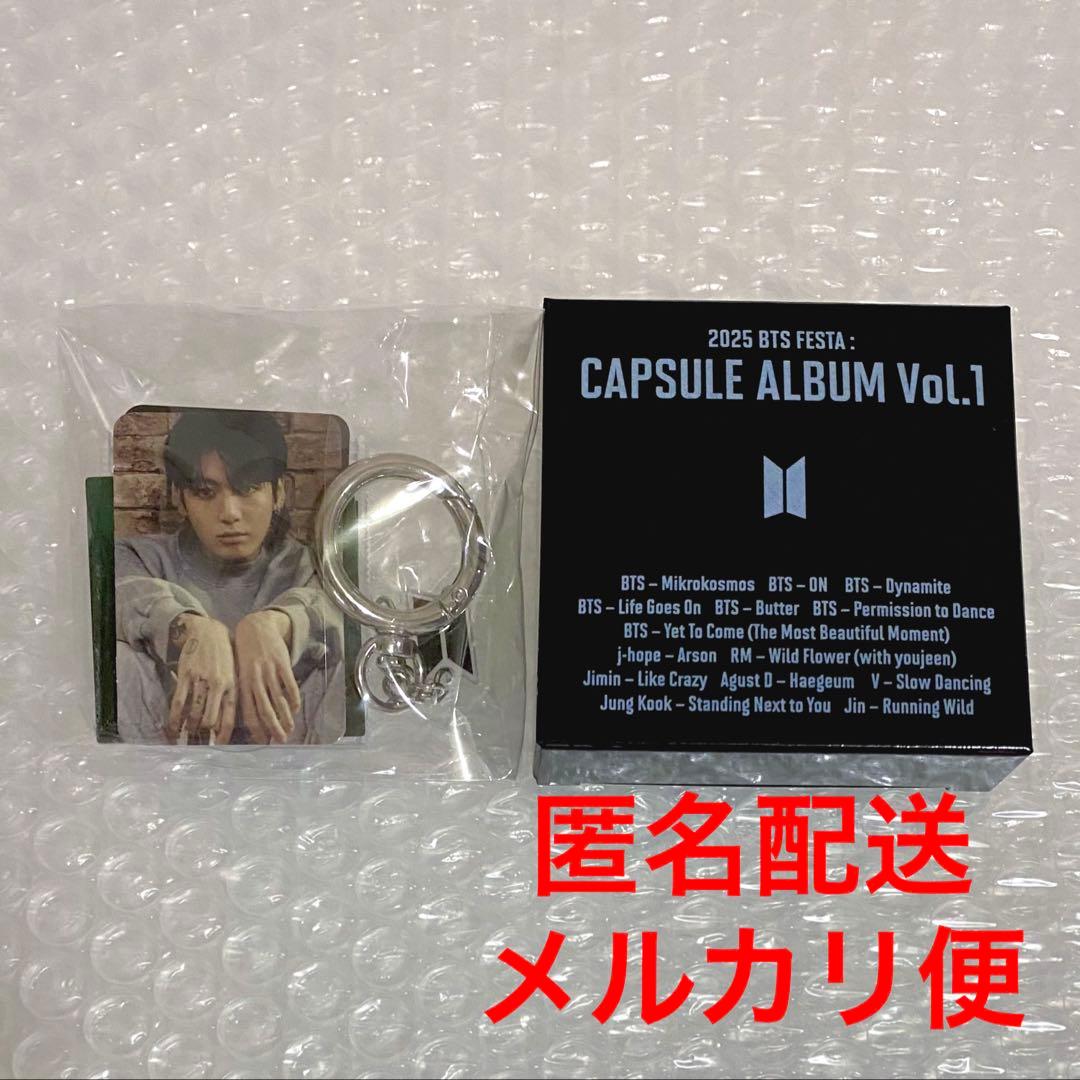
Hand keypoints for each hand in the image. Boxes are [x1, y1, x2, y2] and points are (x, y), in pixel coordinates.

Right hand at [167, 614, 236, 743]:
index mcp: (233, 687)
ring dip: (189, 730)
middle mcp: (218, 685)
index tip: (218, 748)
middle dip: (204, 736)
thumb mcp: (235, 675)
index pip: (230, 718)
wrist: (208, 631)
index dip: (223, 736)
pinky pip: (178, 702)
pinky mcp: (185, 675)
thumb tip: (227, 724)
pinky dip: (175, 719)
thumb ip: (232, 697)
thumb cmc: (224, 657)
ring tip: (186, 740)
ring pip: (194, 713)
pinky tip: (173, 730)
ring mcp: (201, 680)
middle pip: (210, 720)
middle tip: (199, 746)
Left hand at [234, 610, 301, 743]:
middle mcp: (255, 680)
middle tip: (281, 740)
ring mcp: (269, 672)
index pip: (249, 714)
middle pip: (265, 711)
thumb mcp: (239, 673)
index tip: (265, 741)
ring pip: (279, 701)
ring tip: (290, 728)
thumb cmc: (244, 654)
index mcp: (242, 685)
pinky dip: (294, 699)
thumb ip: (245, 692)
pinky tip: (296, 708)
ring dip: (286, 717)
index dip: (258, 730)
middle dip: (274, 728)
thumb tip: (252, 717)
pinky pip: (290, 686)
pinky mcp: (281, 663)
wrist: (255, 628)